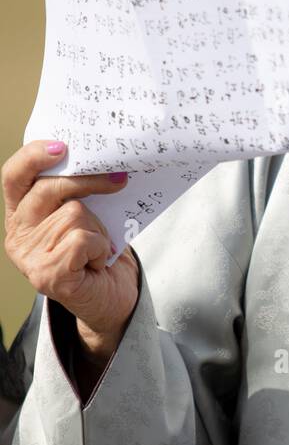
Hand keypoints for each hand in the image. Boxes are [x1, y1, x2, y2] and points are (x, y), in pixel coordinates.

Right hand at [2, 140, 139, 354]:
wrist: (112, 298)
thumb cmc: (99, 251)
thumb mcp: (86, 213)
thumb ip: (77, 191)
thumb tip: (101, 157)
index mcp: (21, 213)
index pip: (14, 175)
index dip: (33, 156)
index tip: (62, 146)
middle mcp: (17, 234)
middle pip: (48, 188)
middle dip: (88, 181)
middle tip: (118, 180)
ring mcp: (28, 257)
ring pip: (73, 213)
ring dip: (99, 228)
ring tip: (99, 247)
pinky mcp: (47, 275)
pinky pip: (82, 239)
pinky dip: (100, 247)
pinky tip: (97, 263)